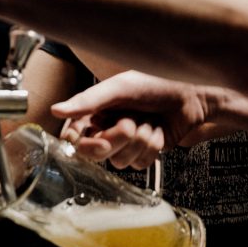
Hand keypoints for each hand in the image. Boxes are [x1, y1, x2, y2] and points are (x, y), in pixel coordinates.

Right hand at [52, 71, 212, 169]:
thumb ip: (88, 100)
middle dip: (117, 138)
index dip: (83, 142)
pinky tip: (157, 130)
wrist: (190, 95)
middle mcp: (107, 129)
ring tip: (148, 120)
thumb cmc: (155, 83)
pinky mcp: (144, 154)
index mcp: (95, 111)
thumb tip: (57, 110)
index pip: (74, 137)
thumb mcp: (119, 87)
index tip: (97, 137)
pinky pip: (139, 164)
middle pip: (96, 153)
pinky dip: (151, 146)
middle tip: (130, 123)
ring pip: (119, 161)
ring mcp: (126, 144)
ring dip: (139, 139)